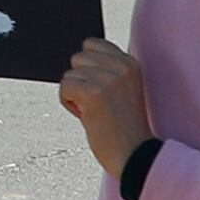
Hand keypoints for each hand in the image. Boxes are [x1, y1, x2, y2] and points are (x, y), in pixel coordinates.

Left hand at [58, 38, 153, 179]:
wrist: (134, 155)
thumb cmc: (124, 126)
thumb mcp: (123, 90)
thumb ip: (107, 71)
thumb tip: (77, 58)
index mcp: (130, 63)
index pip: (92, 44)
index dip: (87, 67)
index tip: (99, 88)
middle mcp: (121, 67)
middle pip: (78, 58)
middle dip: (80, 80)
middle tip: (98, 103)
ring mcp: (108, 79)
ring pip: (69, 74)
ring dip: (75, 94)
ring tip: (94, 111)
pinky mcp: (93, 94)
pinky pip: (64, 86)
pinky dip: (68, 102)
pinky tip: (85, 115)